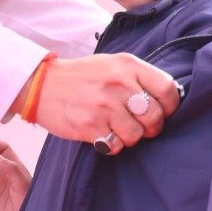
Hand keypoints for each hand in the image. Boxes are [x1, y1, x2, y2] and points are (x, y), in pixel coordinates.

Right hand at [26, 54, 180, 152]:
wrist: (41, 85)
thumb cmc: (81, 77)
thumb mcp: (112, 64)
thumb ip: (138, 77)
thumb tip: (168, 98)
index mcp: (128, 66)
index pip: (168, 89)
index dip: (169, 107)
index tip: (161, 112)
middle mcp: (119, 84)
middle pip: (155, 117)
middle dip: (151, 127)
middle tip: (139, 126)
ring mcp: (104, 105)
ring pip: (136, 135)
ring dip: (129, 138)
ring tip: (117, 129)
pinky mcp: (90, 125)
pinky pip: (116, 146)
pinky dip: (112, 145)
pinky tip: (103, 135)